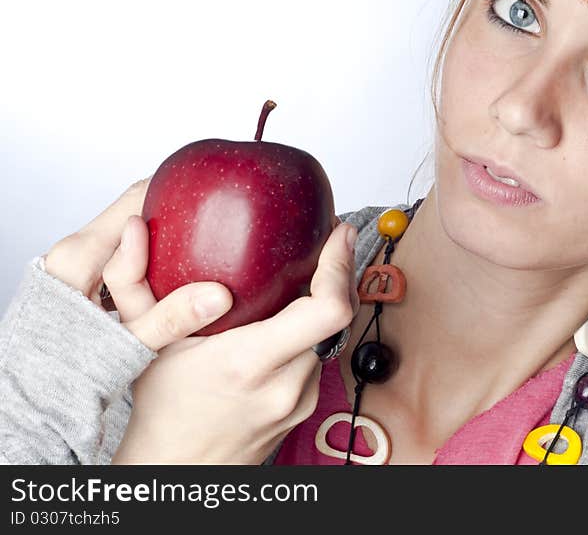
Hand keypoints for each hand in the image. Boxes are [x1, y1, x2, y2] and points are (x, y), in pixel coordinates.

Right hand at [111, 218, 358, 463]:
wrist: (180, 467)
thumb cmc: (164, 412)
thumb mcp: (147, 344)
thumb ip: (139, 286)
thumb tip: (136, 230)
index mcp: (249, 363)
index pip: (327, 310)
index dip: (340, 266)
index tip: (338, 235)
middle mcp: (286, 383)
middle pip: (337, 316)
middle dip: (336, 273)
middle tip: (324, 242)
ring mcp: (303, 398)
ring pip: (330, 335)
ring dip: (322, 304)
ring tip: (302, 276)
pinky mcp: (308, 405)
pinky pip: (320, 356)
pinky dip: (310, 332)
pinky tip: (287, 319)